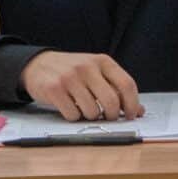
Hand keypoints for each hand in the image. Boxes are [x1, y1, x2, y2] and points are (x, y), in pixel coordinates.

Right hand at [19, 51, 143, 120]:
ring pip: (92, 111)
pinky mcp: (54, 88)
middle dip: (112, 115)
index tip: (131, 115)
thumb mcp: (97, 73)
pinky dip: (74, 117)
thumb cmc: (73, 72)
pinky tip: (69, 107)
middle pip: (111, 101)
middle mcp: (87, 67)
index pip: (127, 84)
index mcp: (103, 61)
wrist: (38, 64)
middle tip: (107, 117)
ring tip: (84, 108)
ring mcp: (70, 77)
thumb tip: (138, 111)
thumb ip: (116, 89)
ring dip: (90, 117)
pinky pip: (72, 115)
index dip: (132, 104)